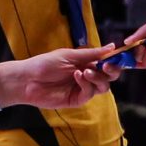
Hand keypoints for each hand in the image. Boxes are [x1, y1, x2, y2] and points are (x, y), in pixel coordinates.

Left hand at [0, 46, 122, 108]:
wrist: (28, 79)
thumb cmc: (45, 64)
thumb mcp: (69, 55)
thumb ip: (91, 53)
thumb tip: (112, 46)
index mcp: (87, 63)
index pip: (108, 63)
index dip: (115, 61)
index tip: (118, 57)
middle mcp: (88, 76)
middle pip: (110, 76)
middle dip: (112, 71)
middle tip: (107, 66)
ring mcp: (83, 89)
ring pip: (103, 86)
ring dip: (98, 78)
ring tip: (85, 71)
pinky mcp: (76, 100)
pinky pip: (89, 93)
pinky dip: (86, 84)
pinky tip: (77, 76)